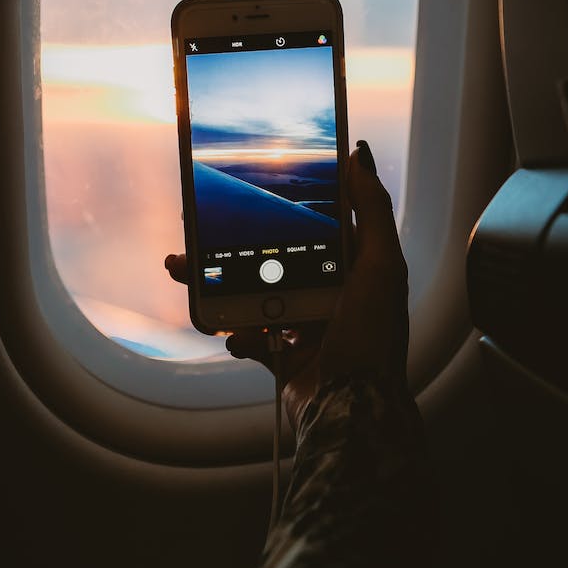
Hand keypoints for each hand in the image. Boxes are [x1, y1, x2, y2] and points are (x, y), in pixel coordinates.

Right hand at [164, 141, 408, 432]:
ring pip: (250, 292)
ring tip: (187, 272)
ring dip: (218, 283)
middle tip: (196, 232)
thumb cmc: (373, 339)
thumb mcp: (381, 265)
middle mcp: (328, 293)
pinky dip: (238, 334)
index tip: (243, 190)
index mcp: (352, 267)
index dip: (277, 207)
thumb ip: (372, 209)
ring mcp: (303, 325)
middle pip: (269, 257)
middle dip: (231, 245)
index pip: (310, 225)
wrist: (352, 413)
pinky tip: (240, 335)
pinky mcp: (283, 355)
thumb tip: (360, 155)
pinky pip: (248, 335)